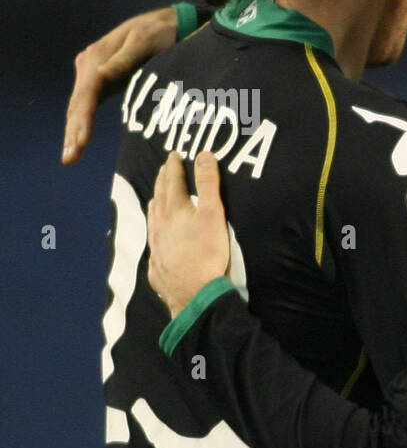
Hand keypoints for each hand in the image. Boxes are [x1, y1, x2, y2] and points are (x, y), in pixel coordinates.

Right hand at [63, 7, 178, 163]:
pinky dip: (82, 122)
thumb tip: (101, 75)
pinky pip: (88, 103)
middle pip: (78, 102)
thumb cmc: (160, 31)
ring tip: (70, 156)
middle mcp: (90, 63)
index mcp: (97, 56)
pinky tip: (78, 140)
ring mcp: (93, 71)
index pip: (87, 93)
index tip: (81, 141)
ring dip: (74, 131)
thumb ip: (125, 60)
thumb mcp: (145, 42)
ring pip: (79, 105)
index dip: (83, 119)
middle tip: (70, 158)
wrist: (169, 23)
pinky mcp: (102, 79)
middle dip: (73, 131)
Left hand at [146, 152, 231, 317]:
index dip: (174, 166)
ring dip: (155, 204)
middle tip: (164, 170)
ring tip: (155, 198)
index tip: (174, 154)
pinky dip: (154, 231)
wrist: (193, 293)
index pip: (172, 182)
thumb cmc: (207, 253)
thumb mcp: (212, 214)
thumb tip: (203, 155)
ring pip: (152, 220)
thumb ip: (207, 184)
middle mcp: (159, 226)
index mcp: (173, 211)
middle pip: (159, 198)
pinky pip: (153, 243)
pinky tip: (156, 237)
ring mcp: (156, 247)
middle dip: (162, 181)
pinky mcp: (158, 266)